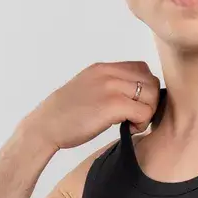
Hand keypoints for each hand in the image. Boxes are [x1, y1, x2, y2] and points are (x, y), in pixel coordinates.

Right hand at [21, 60, 160, 151]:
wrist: (46, 126)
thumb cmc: (65, 115)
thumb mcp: (87, 88)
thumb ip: (108, 85)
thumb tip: (132, 94)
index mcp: (103, 68)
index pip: (141, 68)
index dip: (145, 88)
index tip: (135, 105)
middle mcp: (108, 73)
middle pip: (150, 80)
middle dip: (150, 101)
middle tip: (137, 117)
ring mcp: (111, 87)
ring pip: (151, 95)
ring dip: (147, 112)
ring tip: (132, 123)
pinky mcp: (113, 105)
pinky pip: (144, 112)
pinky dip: (141, 123)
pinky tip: (128, 129)